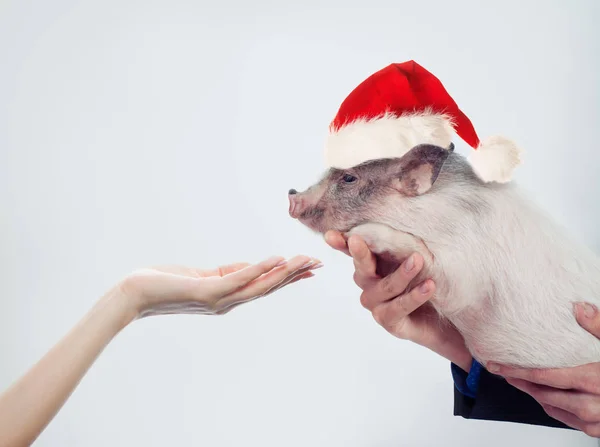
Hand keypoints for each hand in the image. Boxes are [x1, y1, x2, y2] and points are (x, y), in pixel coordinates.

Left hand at [121, 255, 320, 317]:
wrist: (134, 295)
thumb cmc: (164, 284)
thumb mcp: (202, 276)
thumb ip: (228, 273)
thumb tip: (254, 266)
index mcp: (227, 298)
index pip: (264, 286)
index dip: (287, 277)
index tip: (309, 268)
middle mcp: (227, 303)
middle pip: (268, 287)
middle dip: (294, 275)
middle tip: (318, 262)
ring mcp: (219, 300)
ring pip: (260, 285)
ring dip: (285, 272)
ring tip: (305, 260)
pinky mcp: (207, 292)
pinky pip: (238, 279)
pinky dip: (259, 269)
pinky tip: (276, 260)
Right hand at [324, 230, 471, 370]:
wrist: (447, 320)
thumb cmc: (429, 281)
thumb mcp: (417, 259)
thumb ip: (402, 245)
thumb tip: (396, 220)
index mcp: (372, 264)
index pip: (353, 252)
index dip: (341, 243)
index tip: (330, 235)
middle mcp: (369, 284)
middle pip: (361, 268)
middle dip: (359, 253)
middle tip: (358, 240)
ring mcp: (376, 305)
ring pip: (383, 288)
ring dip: (401, 274)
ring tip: (418, 260)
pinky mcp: (389, 322)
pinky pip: (398, 307)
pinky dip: (414, 296)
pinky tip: (428, 286)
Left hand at [487, 302, 599, 436]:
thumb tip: (579, 307)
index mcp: (593, 380)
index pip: (544, 376)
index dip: (517, 371)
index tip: (498, 366)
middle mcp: (592, 404)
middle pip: (543, 394)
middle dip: (521, 382)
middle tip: (503, 371)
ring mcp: (595, 421)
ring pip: (553, 408)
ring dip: (535, 395)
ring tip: (521, 381)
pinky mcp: (598, 430)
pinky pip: (567, 420)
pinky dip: (553, 407)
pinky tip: (548, 396)